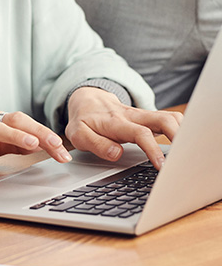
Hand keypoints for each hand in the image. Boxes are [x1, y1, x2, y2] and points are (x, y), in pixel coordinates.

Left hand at [65, 88, 182, 169]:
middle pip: (163, 119)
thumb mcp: (78, 135)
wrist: (86, 100)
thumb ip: (96, 144)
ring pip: (169, 117)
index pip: (140, 133)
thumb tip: (117, 153)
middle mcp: (132, 116)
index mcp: (115, 122)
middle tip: (184, 158)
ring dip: (183, 131)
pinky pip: (168, 119)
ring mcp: (142, 116)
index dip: (153, 149)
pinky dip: (180, 129)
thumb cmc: (83, 120)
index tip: (161, 166)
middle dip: (178, 136)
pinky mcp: (147, 118)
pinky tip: (184, 144)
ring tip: (187, 152)